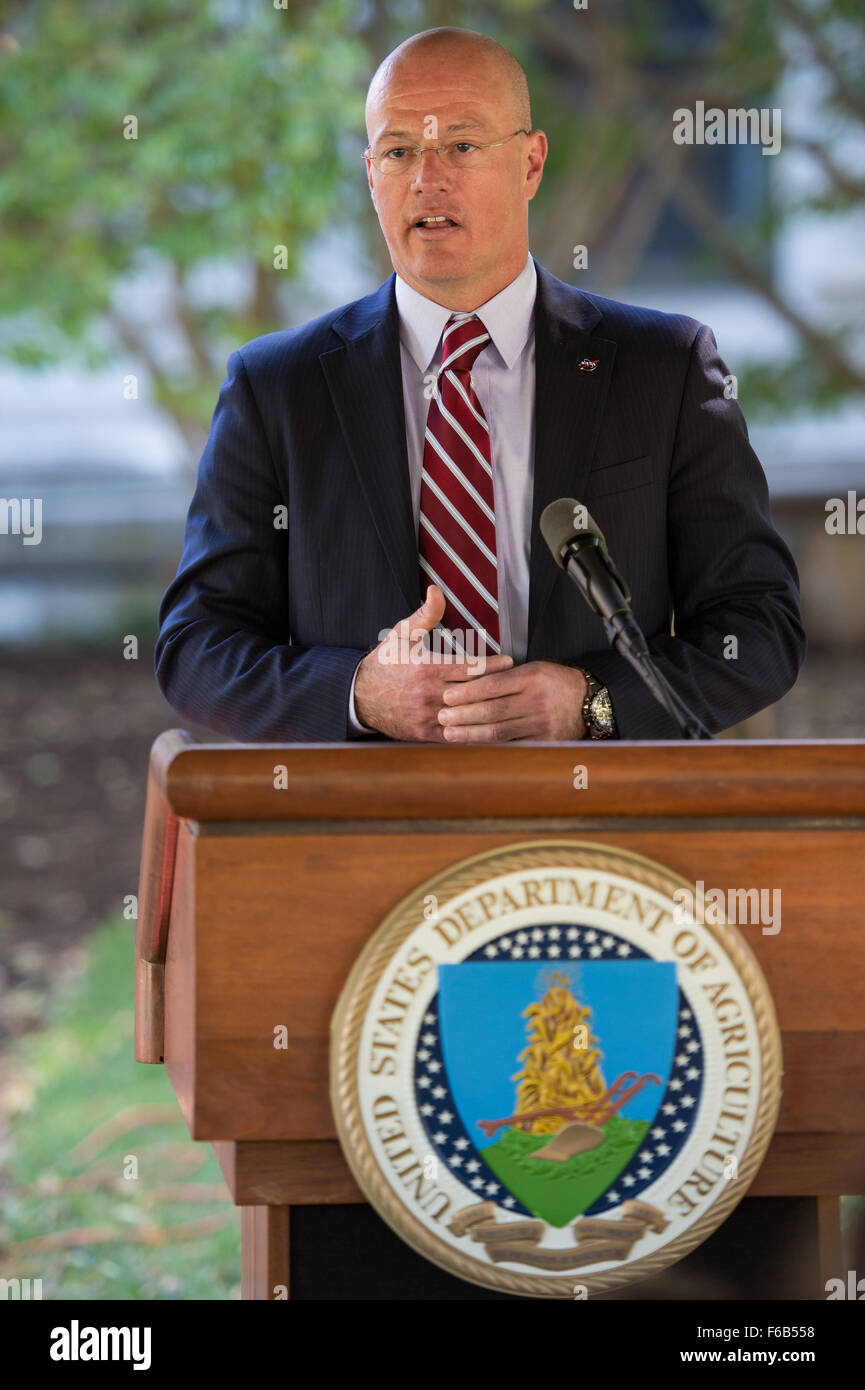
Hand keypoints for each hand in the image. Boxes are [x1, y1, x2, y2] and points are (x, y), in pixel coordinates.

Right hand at [353, 585, 515, 740]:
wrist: (359, 697)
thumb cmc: (385, 662)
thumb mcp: (403, 634)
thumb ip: (426, 614)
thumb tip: (437, 590)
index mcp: (427, 668)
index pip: (470, 668)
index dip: (493, 665)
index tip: (510, 661)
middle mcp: (429, 694)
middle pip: (473, 692)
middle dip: (497, 686)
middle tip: (517, 681)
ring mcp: (428, 715)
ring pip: (467, 715)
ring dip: (488, 709)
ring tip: (509, 703)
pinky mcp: (424, 733)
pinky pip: (455, 733)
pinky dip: (472, 729)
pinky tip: (489, 725)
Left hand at [436, 660, 588, 741]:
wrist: (588, 701)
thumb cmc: (555, 683)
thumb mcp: (533, 669)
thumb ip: (504, 676)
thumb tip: (467, 684)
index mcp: (531, 677)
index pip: (492, 685)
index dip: (466, 692)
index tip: (447, 696)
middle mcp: (537, 700)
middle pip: (492, 710)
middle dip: (463, 714)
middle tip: (441, 716)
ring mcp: (541, 723)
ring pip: (499, 731)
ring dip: (470, 733)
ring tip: (450, 733)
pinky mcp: (545, 741)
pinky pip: (512, 746)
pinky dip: (490, 747)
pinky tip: (473, 747)